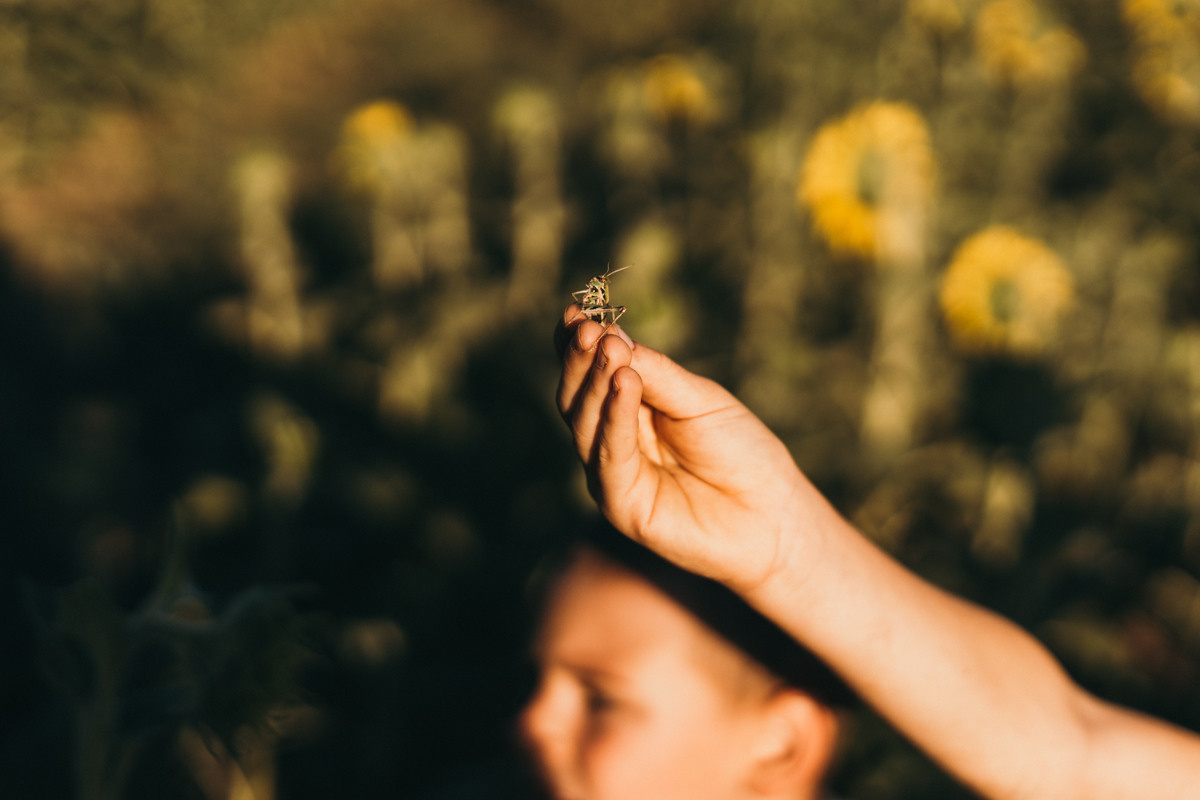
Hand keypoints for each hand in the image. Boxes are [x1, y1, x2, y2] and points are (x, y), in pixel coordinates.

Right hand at [555, 305, 823, 591]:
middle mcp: (610, 441)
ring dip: (595, 381)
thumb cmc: (740, 451)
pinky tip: (624, 383)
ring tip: (609, 347)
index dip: (577, 344)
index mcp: (627, 410)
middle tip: (588, 327)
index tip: (576, 311)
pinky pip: (609, 457)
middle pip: (577, 396)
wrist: (772, 514)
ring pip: (585, 423)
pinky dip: (614, 418)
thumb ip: (657, 374)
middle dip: (581, 359)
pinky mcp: (620, 506)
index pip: (590, 373)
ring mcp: (611, 475)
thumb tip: (612, 337)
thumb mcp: (701, 400)